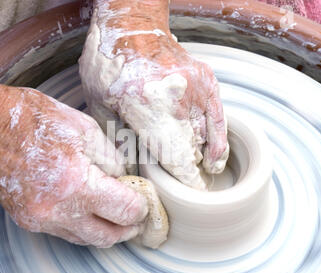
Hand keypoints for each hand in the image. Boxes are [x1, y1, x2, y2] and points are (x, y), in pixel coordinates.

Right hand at [0, 86, 147, 246]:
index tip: (144, 199)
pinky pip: (64, 232)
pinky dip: (81, 225)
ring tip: (115, 215)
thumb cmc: (32, 120)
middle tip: (137, 217)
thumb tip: (123, 177)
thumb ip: (110, 158)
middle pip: (107, 236)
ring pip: (85, 239)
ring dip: (105, 230)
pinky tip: (87, 209)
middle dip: (128, 228)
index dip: (141, 207)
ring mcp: (40, 219)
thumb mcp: (83, 128)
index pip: (124, 211)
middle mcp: (58, 210)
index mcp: (76, 184)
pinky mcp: (28, 219)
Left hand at [79, 0, 228, 189]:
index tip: (189, 200)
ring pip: (204, 138)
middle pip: (192, 151)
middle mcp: (177, 98)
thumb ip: (120, 142)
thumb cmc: (109, 63)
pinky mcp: (208, 82)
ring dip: (197, 158)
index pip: (176, 157)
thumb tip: (133, 173)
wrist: (132, 24)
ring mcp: (197, 88)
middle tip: (182, 189)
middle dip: (189, 175)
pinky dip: (218, 143)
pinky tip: (213, 160)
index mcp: (146, 105)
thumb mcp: (101, 106)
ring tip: (191, 172)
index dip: (185, 183)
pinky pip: (220, 120)